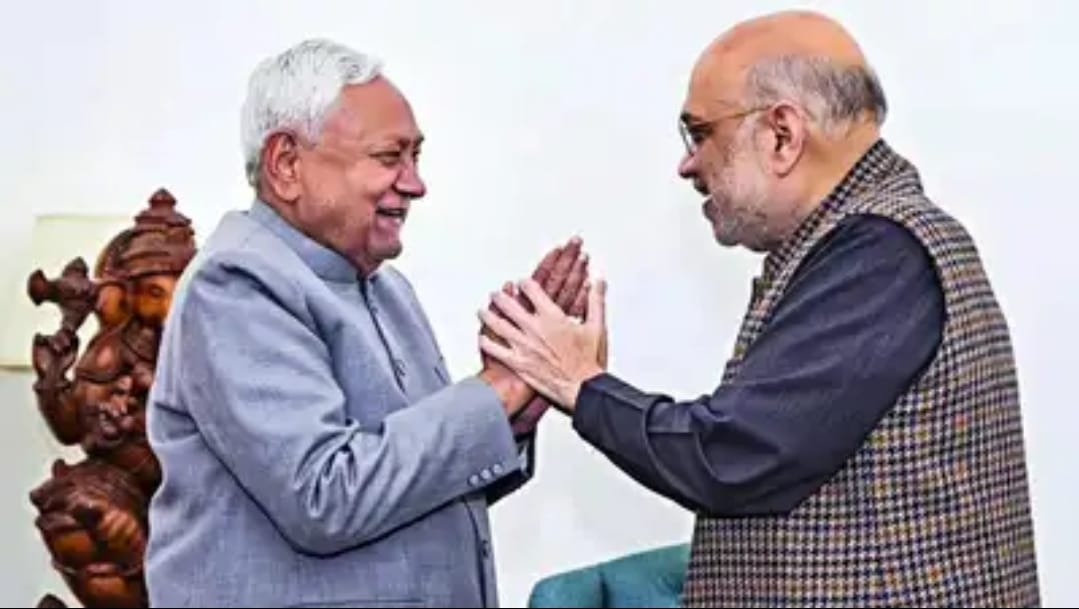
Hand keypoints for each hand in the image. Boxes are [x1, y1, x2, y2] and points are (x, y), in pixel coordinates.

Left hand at [479, 278, 606, 409]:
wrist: (583, 389)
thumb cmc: (589, 362)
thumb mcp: (597, 326)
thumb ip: (595, 300)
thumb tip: (598, 282)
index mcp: (552, 317)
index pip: (532, 291)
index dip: (524, 284)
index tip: (521, 283)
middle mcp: (534, 329)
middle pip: (510, 306)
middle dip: (501, 297)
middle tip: (496, 294)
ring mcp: (524, 346)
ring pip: (499, 326)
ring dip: (489, 316)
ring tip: (483, 311)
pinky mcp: (519, 363)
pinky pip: (497, 351)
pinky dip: (488, 344)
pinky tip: (482, 339)